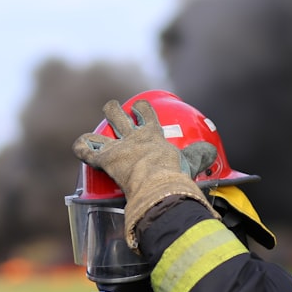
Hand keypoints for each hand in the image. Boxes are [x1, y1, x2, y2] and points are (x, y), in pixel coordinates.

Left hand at [73, 99, 217, 249]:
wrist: (160, 183)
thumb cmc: (176, 174)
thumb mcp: (191, 162)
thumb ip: (199, 155)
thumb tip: (211, 152)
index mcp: (153, 135)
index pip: (146, 115)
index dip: (142, 110)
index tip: (140, 108)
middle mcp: (133, 137)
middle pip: (118, 116)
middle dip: (114, 111)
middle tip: (112, 110)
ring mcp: (118, 148)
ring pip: (99, 134)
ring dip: (94, 134)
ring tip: (91, 135)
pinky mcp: (106, 160)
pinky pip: (87, 151)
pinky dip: (81, 149)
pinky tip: (80, 148)